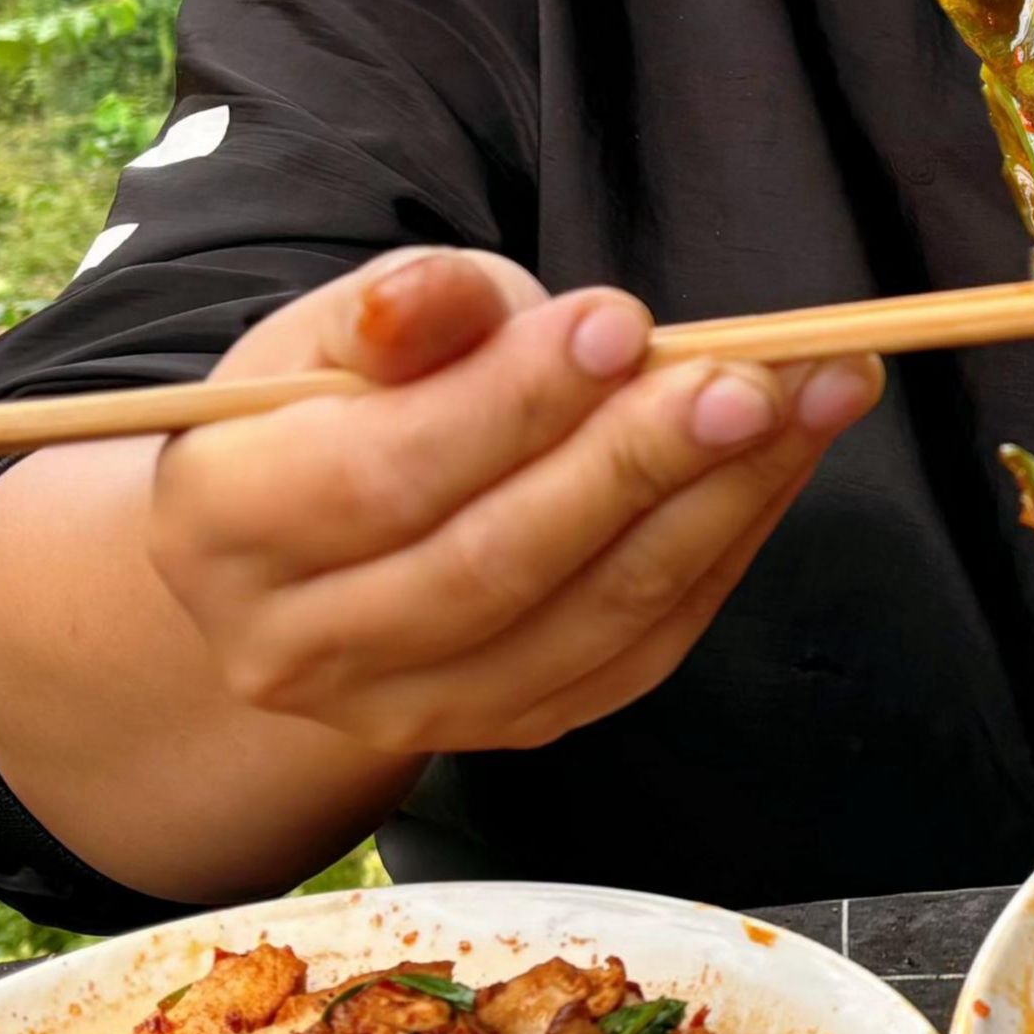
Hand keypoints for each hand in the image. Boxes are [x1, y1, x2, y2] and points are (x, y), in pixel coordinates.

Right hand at [143, 247, 878, 756]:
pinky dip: (721, 555)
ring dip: (717, 506)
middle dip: (639, 462)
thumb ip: (406, 308)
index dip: (512, 402)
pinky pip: (633, 656)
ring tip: (811, 402)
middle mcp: (297, 647)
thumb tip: (470, 301)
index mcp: (223, 523)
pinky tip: (780, 465)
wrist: (297, 552)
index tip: (623, 322)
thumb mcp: (337, 328)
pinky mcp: (502, 731)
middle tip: (754, 376)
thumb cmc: (328, 407)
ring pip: (584, 624)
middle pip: (493, 565)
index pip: (383, 472)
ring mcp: (402, 711)